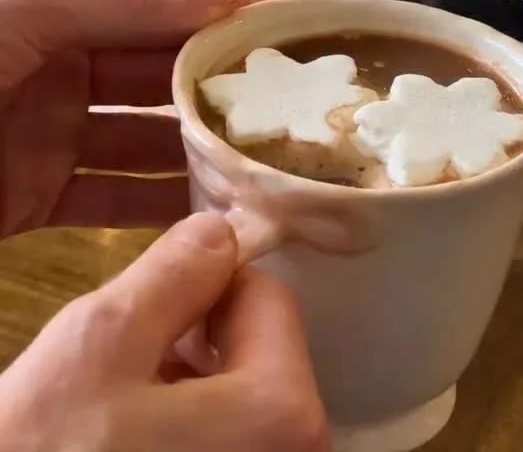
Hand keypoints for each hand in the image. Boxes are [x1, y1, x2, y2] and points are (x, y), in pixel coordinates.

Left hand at [0, 0, 270, 237]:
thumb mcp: (29, 9)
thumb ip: (126, 3)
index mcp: (63, 11)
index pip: (161, 9)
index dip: (225, 14)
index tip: (297, 25)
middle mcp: (64, 68)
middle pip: (161, 78)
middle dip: (225, 86)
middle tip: (299, 101)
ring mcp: (50, 135)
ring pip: (146, 143)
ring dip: (203, 151)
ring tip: (271, 158)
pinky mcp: (33, 198)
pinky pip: (110, 202)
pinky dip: (160, 207)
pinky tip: (216, 210)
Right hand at [0, 212, 328, 451]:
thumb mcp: (101, 341)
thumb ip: (175, 272)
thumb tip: (221, 231)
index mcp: (282, 412)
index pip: (264, 295)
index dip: (201, 285)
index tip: (143, 311)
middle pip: (256, 350)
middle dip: (190, 341)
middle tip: (121, 370)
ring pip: (235, 400)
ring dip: (180, 389)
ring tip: (112, 417)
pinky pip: (222, 444)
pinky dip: (179, 434)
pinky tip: (120, 447)